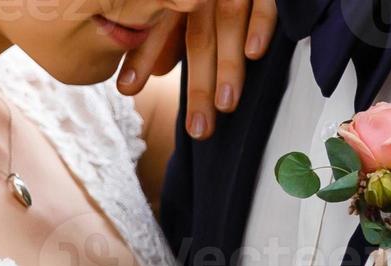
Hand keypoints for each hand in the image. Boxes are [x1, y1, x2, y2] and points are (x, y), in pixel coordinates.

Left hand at [117, 0, 279, 139]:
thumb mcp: (183, 5)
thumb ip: (171, 28)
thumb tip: (156, 70)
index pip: (158, 27)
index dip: (142, 56)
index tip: (126, 88)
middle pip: (198, 38)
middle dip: (198, 86)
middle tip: (197, 129)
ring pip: (229, 23)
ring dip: (228, 66)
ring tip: (227, 105)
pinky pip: (264, 2)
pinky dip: (260, 25)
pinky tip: (256, 53)